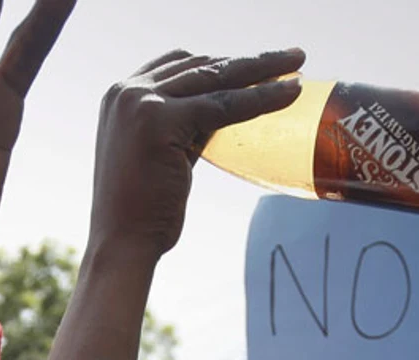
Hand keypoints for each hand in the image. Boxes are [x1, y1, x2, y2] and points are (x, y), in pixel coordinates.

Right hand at [89, 50, 304, 258]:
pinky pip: (223, 104)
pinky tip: (290, 93)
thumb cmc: (142, 212)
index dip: (222, 61)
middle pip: (201, 64)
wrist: (122, 244)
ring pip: (215, 77)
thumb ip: (184, 128)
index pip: (180, 64)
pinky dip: (260, 97)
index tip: (260, 63)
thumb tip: (222, 113)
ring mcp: (139, 103)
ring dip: (262, 68)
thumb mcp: (162, 154)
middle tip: (293, 55)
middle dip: (250, 59)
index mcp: (120, 96)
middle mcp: (126, 92)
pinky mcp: (158, 120)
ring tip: (298, 63)